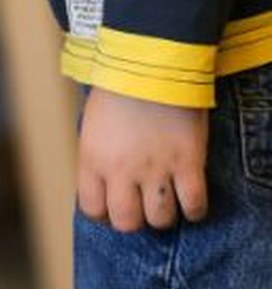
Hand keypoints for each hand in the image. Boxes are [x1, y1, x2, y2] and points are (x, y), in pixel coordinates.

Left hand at [78, 87, 208, 231]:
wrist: (151, 66)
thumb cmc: (118, 91)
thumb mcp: (92, 126)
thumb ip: (97, 156)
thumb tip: (103, 181)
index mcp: (92, 159)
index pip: (92, 209)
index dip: (104, 214)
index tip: (113, 208)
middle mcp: (121, 170)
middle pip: (126, 222)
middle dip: (135, 220)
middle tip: (142, 207)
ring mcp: (155, 169)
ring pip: (160, 219)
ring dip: (164, 215)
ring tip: (167, 201)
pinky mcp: (187, 163)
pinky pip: (194, 205)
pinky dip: (195, 210)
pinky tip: (192, 202)